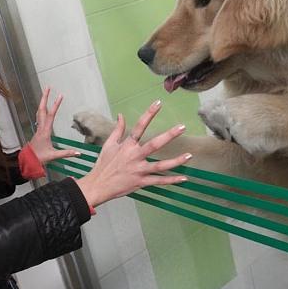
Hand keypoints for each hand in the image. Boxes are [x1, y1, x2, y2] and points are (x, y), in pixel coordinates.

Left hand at [27, 87, 80, 165]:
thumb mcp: (53, 156)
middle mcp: (40, 127)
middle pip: (42, 109)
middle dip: (45, 98)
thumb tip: (79, 153)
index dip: (56, 105)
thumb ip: (66, 154)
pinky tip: (43, 108)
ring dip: (42, 102)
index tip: (60, 95)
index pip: (51, 115)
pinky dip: (41, 109)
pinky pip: (39, 116)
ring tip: (45, 93)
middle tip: (48, 87)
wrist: (27, 161)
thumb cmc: (39, 158)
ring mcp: (38, 128)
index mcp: (45, 131)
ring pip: (39, 112)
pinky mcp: (37, 130)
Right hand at [75, 100, 191, 208]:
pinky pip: (158, 181)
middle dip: (169, 135)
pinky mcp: (140, 182)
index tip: (158, 103)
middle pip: (154, 144)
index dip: (149, 114)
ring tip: (189, 156)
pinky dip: (171, 180)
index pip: (139, 126)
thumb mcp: (109, 144)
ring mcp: (139, 170)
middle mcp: (134, 156)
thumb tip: (121, 115)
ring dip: (176, 161)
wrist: (98, 185)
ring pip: (160, 166)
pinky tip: (183, 178)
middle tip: (182, 127)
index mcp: (127, 145)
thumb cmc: (104, 165)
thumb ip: (117, 129)